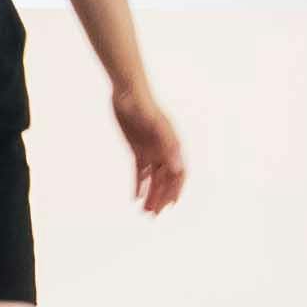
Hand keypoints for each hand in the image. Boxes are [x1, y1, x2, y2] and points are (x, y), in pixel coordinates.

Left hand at [113, 84, 187, 213]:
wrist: (128, 92)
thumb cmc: (143, 105)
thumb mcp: (155, 125)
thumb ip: (167, 144)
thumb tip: (176, 167)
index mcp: (172, 145)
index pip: (178, 173)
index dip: (176, 189)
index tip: (170, 205)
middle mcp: (164, 150)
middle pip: (165, 179)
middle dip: (161, 197)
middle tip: (153, 214)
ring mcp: (151, 150)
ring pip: (153, 178)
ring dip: (151, 194)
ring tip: (145, 211)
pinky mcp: (138, 149)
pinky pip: (140, 171)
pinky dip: (139, 184)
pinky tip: (135, 197)